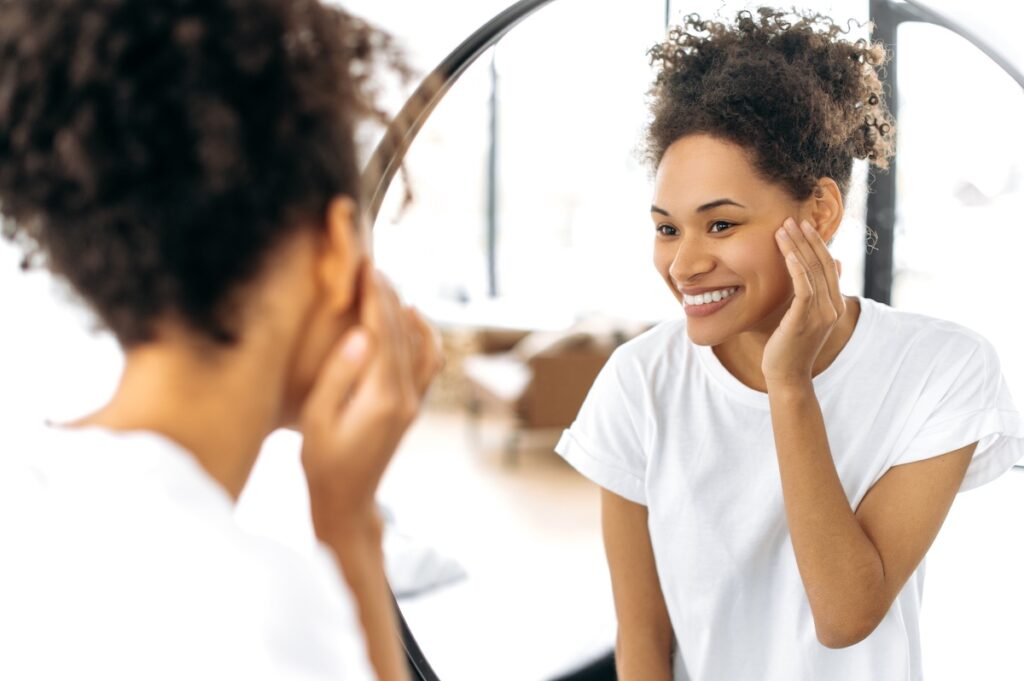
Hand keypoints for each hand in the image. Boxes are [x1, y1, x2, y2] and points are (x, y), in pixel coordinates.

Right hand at [298, 262, 441, 538]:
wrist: (346, 502)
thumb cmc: (322, 463)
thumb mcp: (317, 420)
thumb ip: (338, 376)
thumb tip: (360, 335)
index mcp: (381, 398)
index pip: (381, 333)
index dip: (374, 297)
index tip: (366, 266)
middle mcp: (406, 397)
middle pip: (401, 333)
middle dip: (387, 296)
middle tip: (373, 264)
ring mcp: (414, 402)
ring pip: (418, 345)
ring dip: (403, 311)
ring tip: (385, 283)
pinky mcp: (412, 406)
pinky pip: (428, 362)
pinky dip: (424, 335)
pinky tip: (413, 314)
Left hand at [761, 217, 844, 385]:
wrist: (787, 376)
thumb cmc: (791, 345)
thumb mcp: (807, 314)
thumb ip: (819, 291)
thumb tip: (837, 262)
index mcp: (835, 304)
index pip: (828, 265)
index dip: (816, 243)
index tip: (802, 225)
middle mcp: (833, 307)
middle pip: (822, 264)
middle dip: (806, 239)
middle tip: (791, 219)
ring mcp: (822, 314)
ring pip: (813, 272)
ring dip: (798, 248)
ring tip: (784, 229)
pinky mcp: (806, 320)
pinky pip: (805, 289)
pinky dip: (798, 269)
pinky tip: (789, 254)